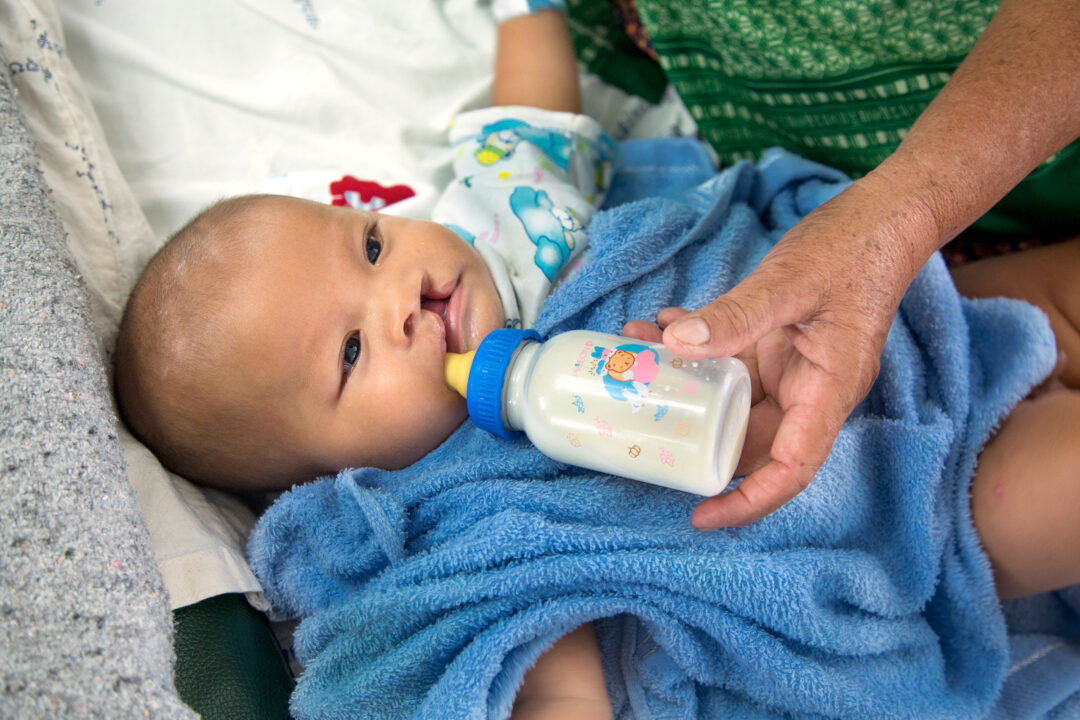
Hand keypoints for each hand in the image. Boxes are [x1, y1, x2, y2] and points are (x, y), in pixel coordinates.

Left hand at [625, 176, 935, 528]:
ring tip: (637, 349)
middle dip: (694, 432)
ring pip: (730, 398)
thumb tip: (675, 342)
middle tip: (640, 418)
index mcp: (827, 390)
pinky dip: (694, 347)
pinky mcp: (777, 346)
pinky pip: (730, 362)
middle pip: (749, 438)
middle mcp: (809, 390)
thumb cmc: (853, 250)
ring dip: (685, 380)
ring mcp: (791, 369)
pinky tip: (661, 323)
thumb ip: (736, 315)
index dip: (749, 502)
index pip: (791, 468)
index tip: (701, 515)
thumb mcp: (789, 282)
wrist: (882, 218)